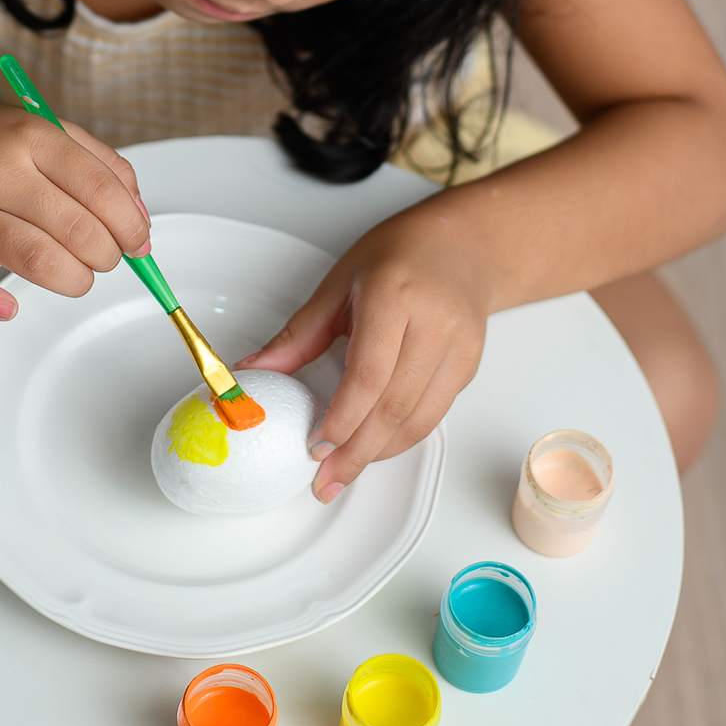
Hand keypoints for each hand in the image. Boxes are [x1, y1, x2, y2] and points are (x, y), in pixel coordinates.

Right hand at [0, 103, 149, 318]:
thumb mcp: (45, 131)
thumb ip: (100, 165)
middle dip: (108, 255)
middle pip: (77, 228)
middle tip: (107, 256)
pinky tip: (10, 304)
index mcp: (30, 136)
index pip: (100, 187)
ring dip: (74, 279)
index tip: (138, 240)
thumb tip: (139, 217)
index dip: (130, 223)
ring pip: (38, 259)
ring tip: (78, 274)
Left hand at [235, 207, 488, 502]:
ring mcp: (458, 348)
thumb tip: (256, 370)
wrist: (463, 246)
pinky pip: (433, 415)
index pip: (369, 374)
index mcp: (394, 297)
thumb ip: (299, 334)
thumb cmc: (400, 254)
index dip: (342, 418)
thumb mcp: (339, 283)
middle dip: (356, 452)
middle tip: (325, 479)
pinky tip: (375, 447)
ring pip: (418, 420)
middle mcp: (433, 324)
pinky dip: (401, 437)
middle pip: (394, 406)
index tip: (316, 446)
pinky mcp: (469, 367)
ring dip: (379, 453)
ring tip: (345, 471)